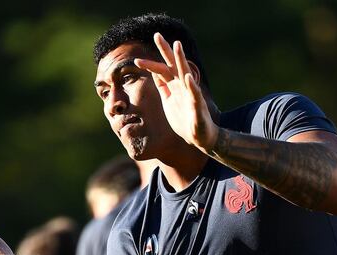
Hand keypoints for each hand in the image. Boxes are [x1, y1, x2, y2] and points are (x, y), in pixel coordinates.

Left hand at [134, 32, 217, 152]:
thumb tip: (154, 74)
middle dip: (165, 50)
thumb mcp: (169, 100)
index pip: (161, 70)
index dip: (149, 64)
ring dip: (181, 60)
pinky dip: (192, 86)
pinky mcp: (197, 106)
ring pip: (185, 73)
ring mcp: (191, 94)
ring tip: (177, 46)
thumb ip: (163, 86)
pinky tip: (187, 77)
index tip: (135, 60)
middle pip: (173, 65)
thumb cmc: (184, 118)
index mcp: (174, 86)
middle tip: (157, 35)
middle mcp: (182, 86)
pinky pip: (194, 94)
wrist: (200, 136)